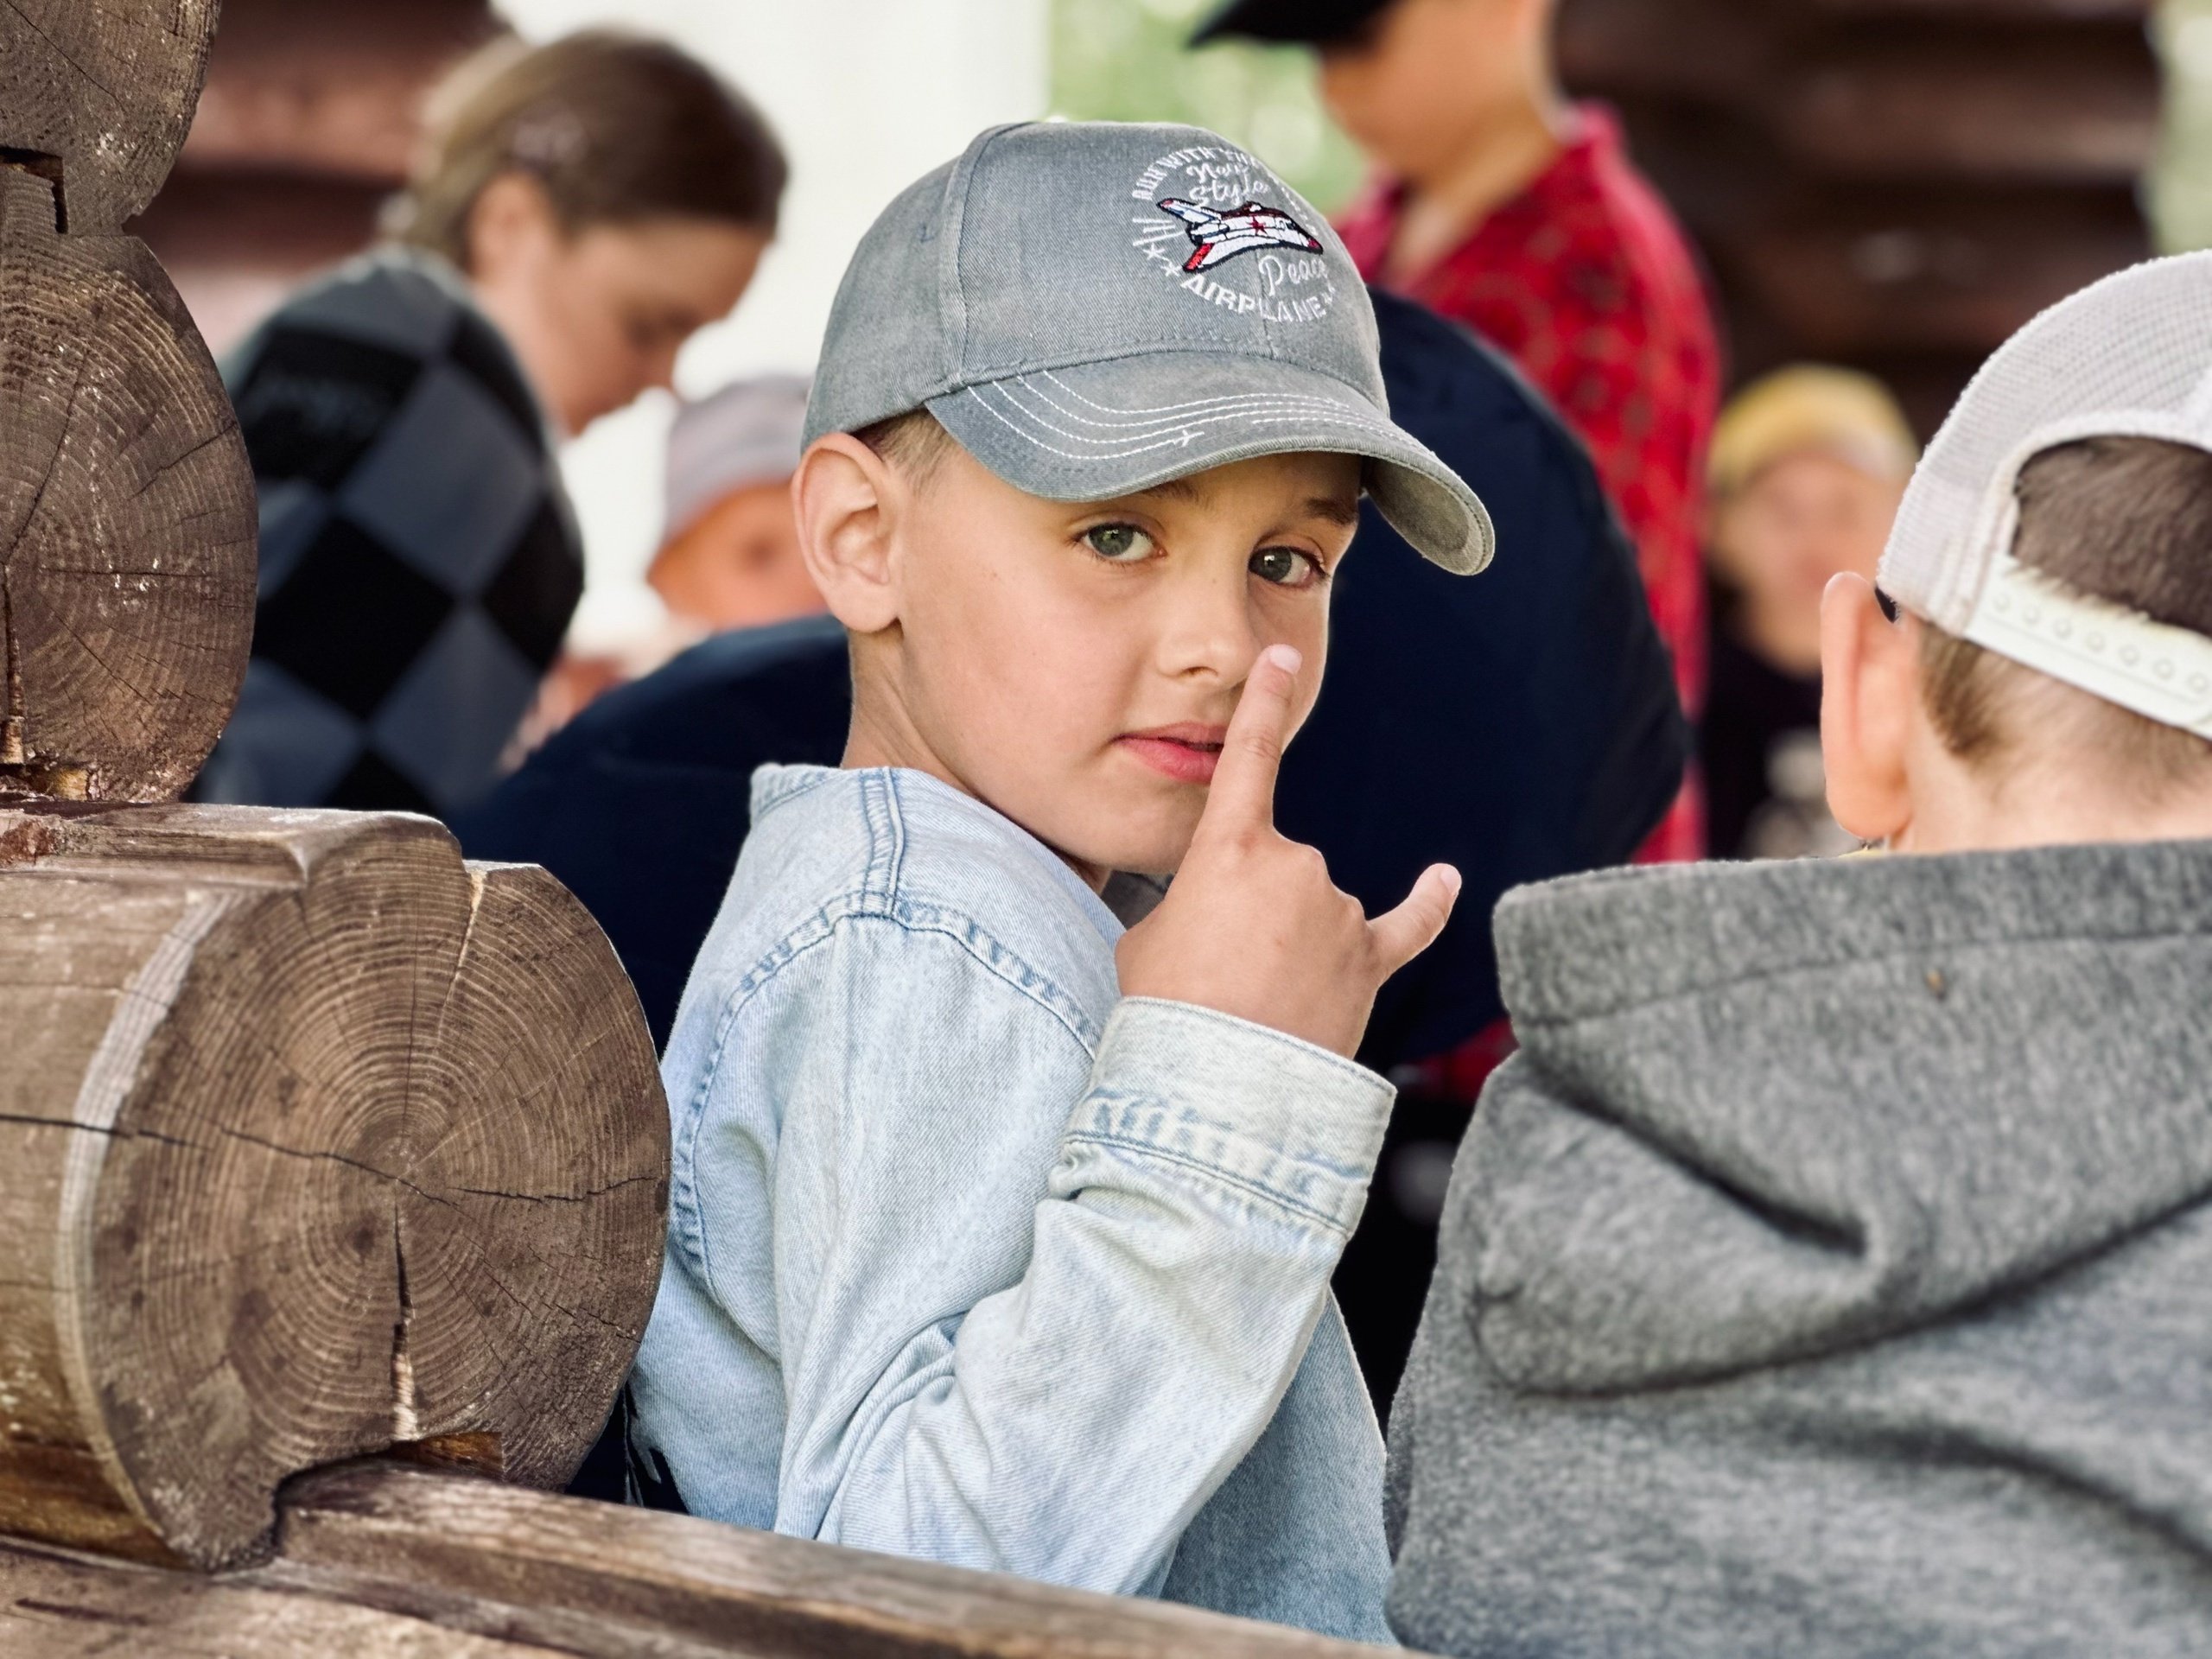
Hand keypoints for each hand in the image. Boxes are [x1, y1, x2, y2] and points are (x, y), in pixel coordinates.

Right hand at [1115, 644, 1460, 1057]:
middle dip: (1249, 916)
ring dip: (1290, 948)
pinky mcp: (1369, 962)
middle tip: (1215, 976)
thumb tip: (1212, 922)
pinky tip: (1444, 880)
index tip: (1280, 659)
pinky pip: (1407, 924)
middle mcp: (1296, 865)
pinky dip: (1427, 904)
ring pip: (1316, 909)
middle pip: (1275, 869)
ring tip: (1254, 1003)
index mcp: (1229, 849)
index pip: (1248, 759)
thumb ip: (1188, 907)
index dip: (1263, 704)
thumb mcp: (1148, 940)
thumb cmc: (1167, 1011)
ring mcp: (1338, 912)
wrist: (1217, 1087)